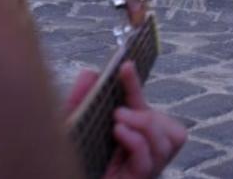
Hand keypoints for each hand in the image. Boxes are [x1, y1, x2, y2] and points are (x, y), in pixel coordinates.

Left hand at [64, 62, 186, 178]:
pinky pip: (148, 160)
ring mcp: (145, 169)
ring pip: (169, 141)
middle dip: (148, 113)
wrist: (61, 174)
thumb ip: (79, 101)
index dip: (135, 85)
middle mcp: (144, 154)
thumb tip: (91, 73)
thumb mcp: (71, 128)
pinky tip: (119, 133)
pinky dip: (137, 141)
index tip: (125, 66)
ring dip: (146, 125)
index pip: (142, 107)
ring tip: (118, 124)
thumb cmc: (70, 160)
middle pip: (171, 127)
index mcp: (132, 138)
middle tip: (118, 111)